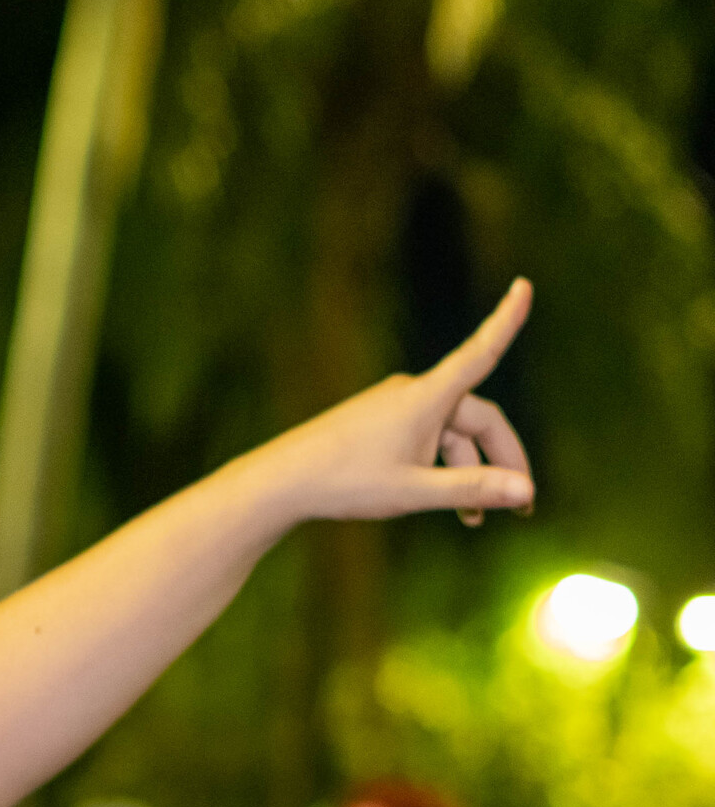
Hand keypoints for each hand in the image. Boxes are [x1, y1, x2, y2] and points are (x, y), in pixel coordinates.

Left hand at [245, 278, 535, 526]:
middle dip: (502, 460)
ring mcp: (394, 408)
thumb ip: (472, 489)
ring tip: (473, 521)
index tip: (524, 286)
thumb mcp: (414, 491)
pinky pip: (426, 439)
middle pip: (478, 420)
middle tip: (524, 509)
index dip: (506, 321)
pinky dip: (441, 467)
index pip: (480, 353)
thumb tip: (525, 490)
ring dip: (469, 473)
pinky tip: (445, 505)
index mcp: (426, 398)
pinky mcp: (379, 423)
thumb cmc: (344, 483)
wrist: (281, 482)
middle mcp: (412, 394)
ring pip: (451, 436)